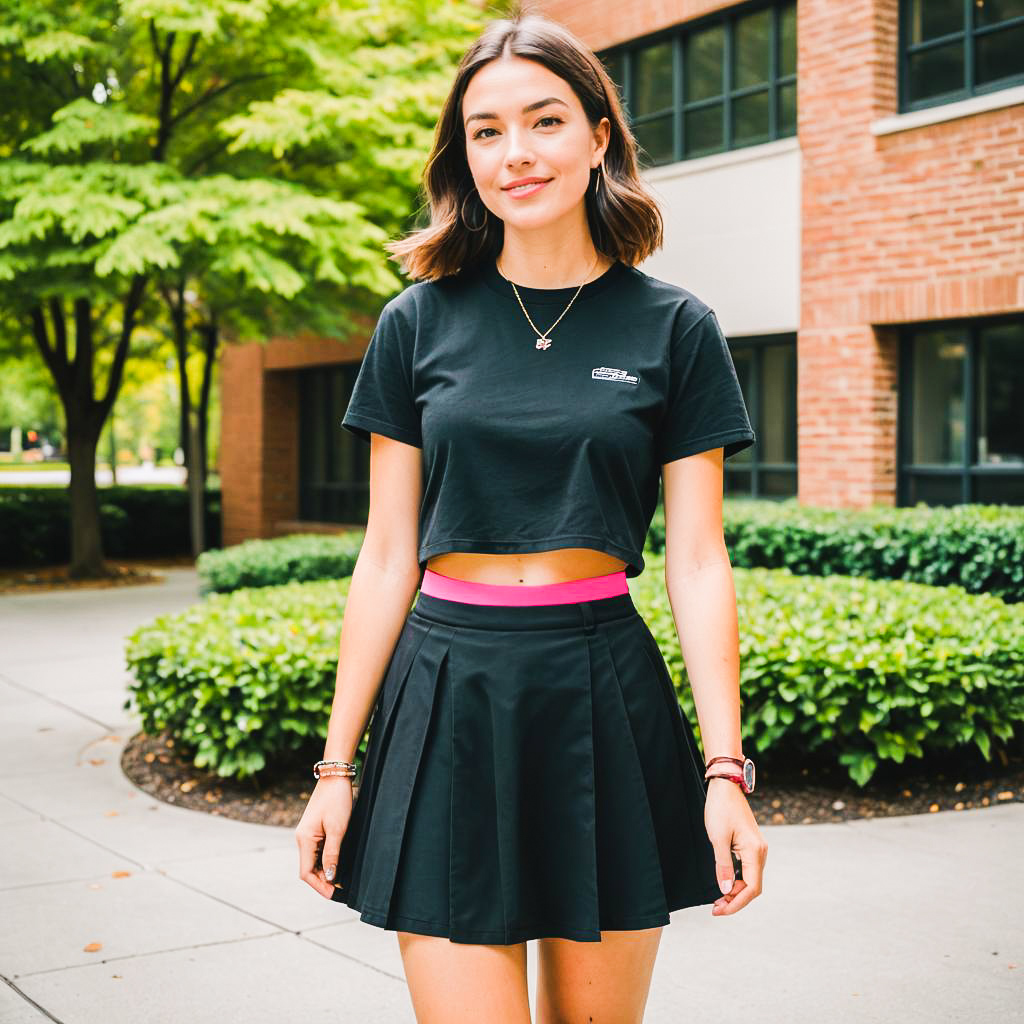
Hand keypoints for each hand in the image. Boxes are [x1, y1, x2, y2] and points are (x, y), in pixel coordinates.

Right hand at [295, 777, 353, 898]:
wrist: (335, 778)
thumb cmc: (337, 801)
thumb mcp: (338, 829)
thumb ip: (332, 855)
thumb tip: (329, 877)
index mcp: (304, 840)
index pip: (306, 873)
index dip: (319, 886)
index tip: (333, 895)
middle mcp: (302, 839)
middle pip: (308, 869)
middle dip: (321, 882)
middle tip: (339, 892)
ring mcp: (307, 834)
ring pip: (312, 861)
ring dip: (323, 873)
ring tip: (339, 882)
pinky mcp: (313, 830)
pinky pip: (316, 852)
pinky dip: (324, 862)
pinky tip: (335, 866)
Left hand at [703, 776, 766, 915]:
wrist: (725, 786)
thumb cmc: (720, 809)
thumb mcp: (717, 838)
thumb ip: (722, 866)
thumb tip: (725, 891)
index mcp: (755, 851)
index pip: (752, 888)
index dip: (736, 903)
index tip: (719, 910)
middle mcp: (761, 852)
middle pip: (753, 886)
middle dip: (735, 900)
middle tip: (715, 908)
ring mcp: (757, 848)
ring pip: (750, 879)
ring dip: (736, 891)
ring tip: (717, 899)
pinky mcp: (751, 845)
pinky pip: (747, 869)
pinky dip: (737, 880)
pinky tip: (724, 884)